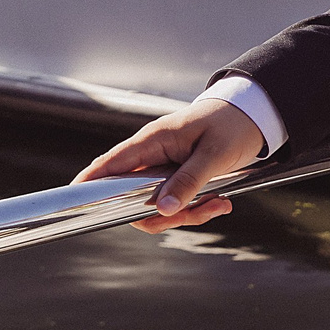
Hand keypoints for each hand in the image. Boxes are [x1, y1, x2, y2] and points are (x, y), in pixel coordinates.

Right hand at [76, 98, 265, 232]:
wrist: (255, 115)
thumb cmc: (233, 124)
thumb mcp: (214, 154)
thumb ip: (188, 181)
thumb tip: (163, 209)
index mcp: (153, 140)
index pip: (110, 164)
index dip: (89, 183)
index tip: (75, 202)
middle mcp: (154, 155)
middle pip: (133, 197)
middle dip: (163, 215)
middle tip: (197, 212)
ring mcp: (165, 167)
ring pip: (157, 206)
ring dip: (186, 214)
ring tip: (218, 204)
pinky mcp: (179, 177)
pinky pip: (176, 203)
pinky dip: (197, 209)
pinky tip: (220, 202)